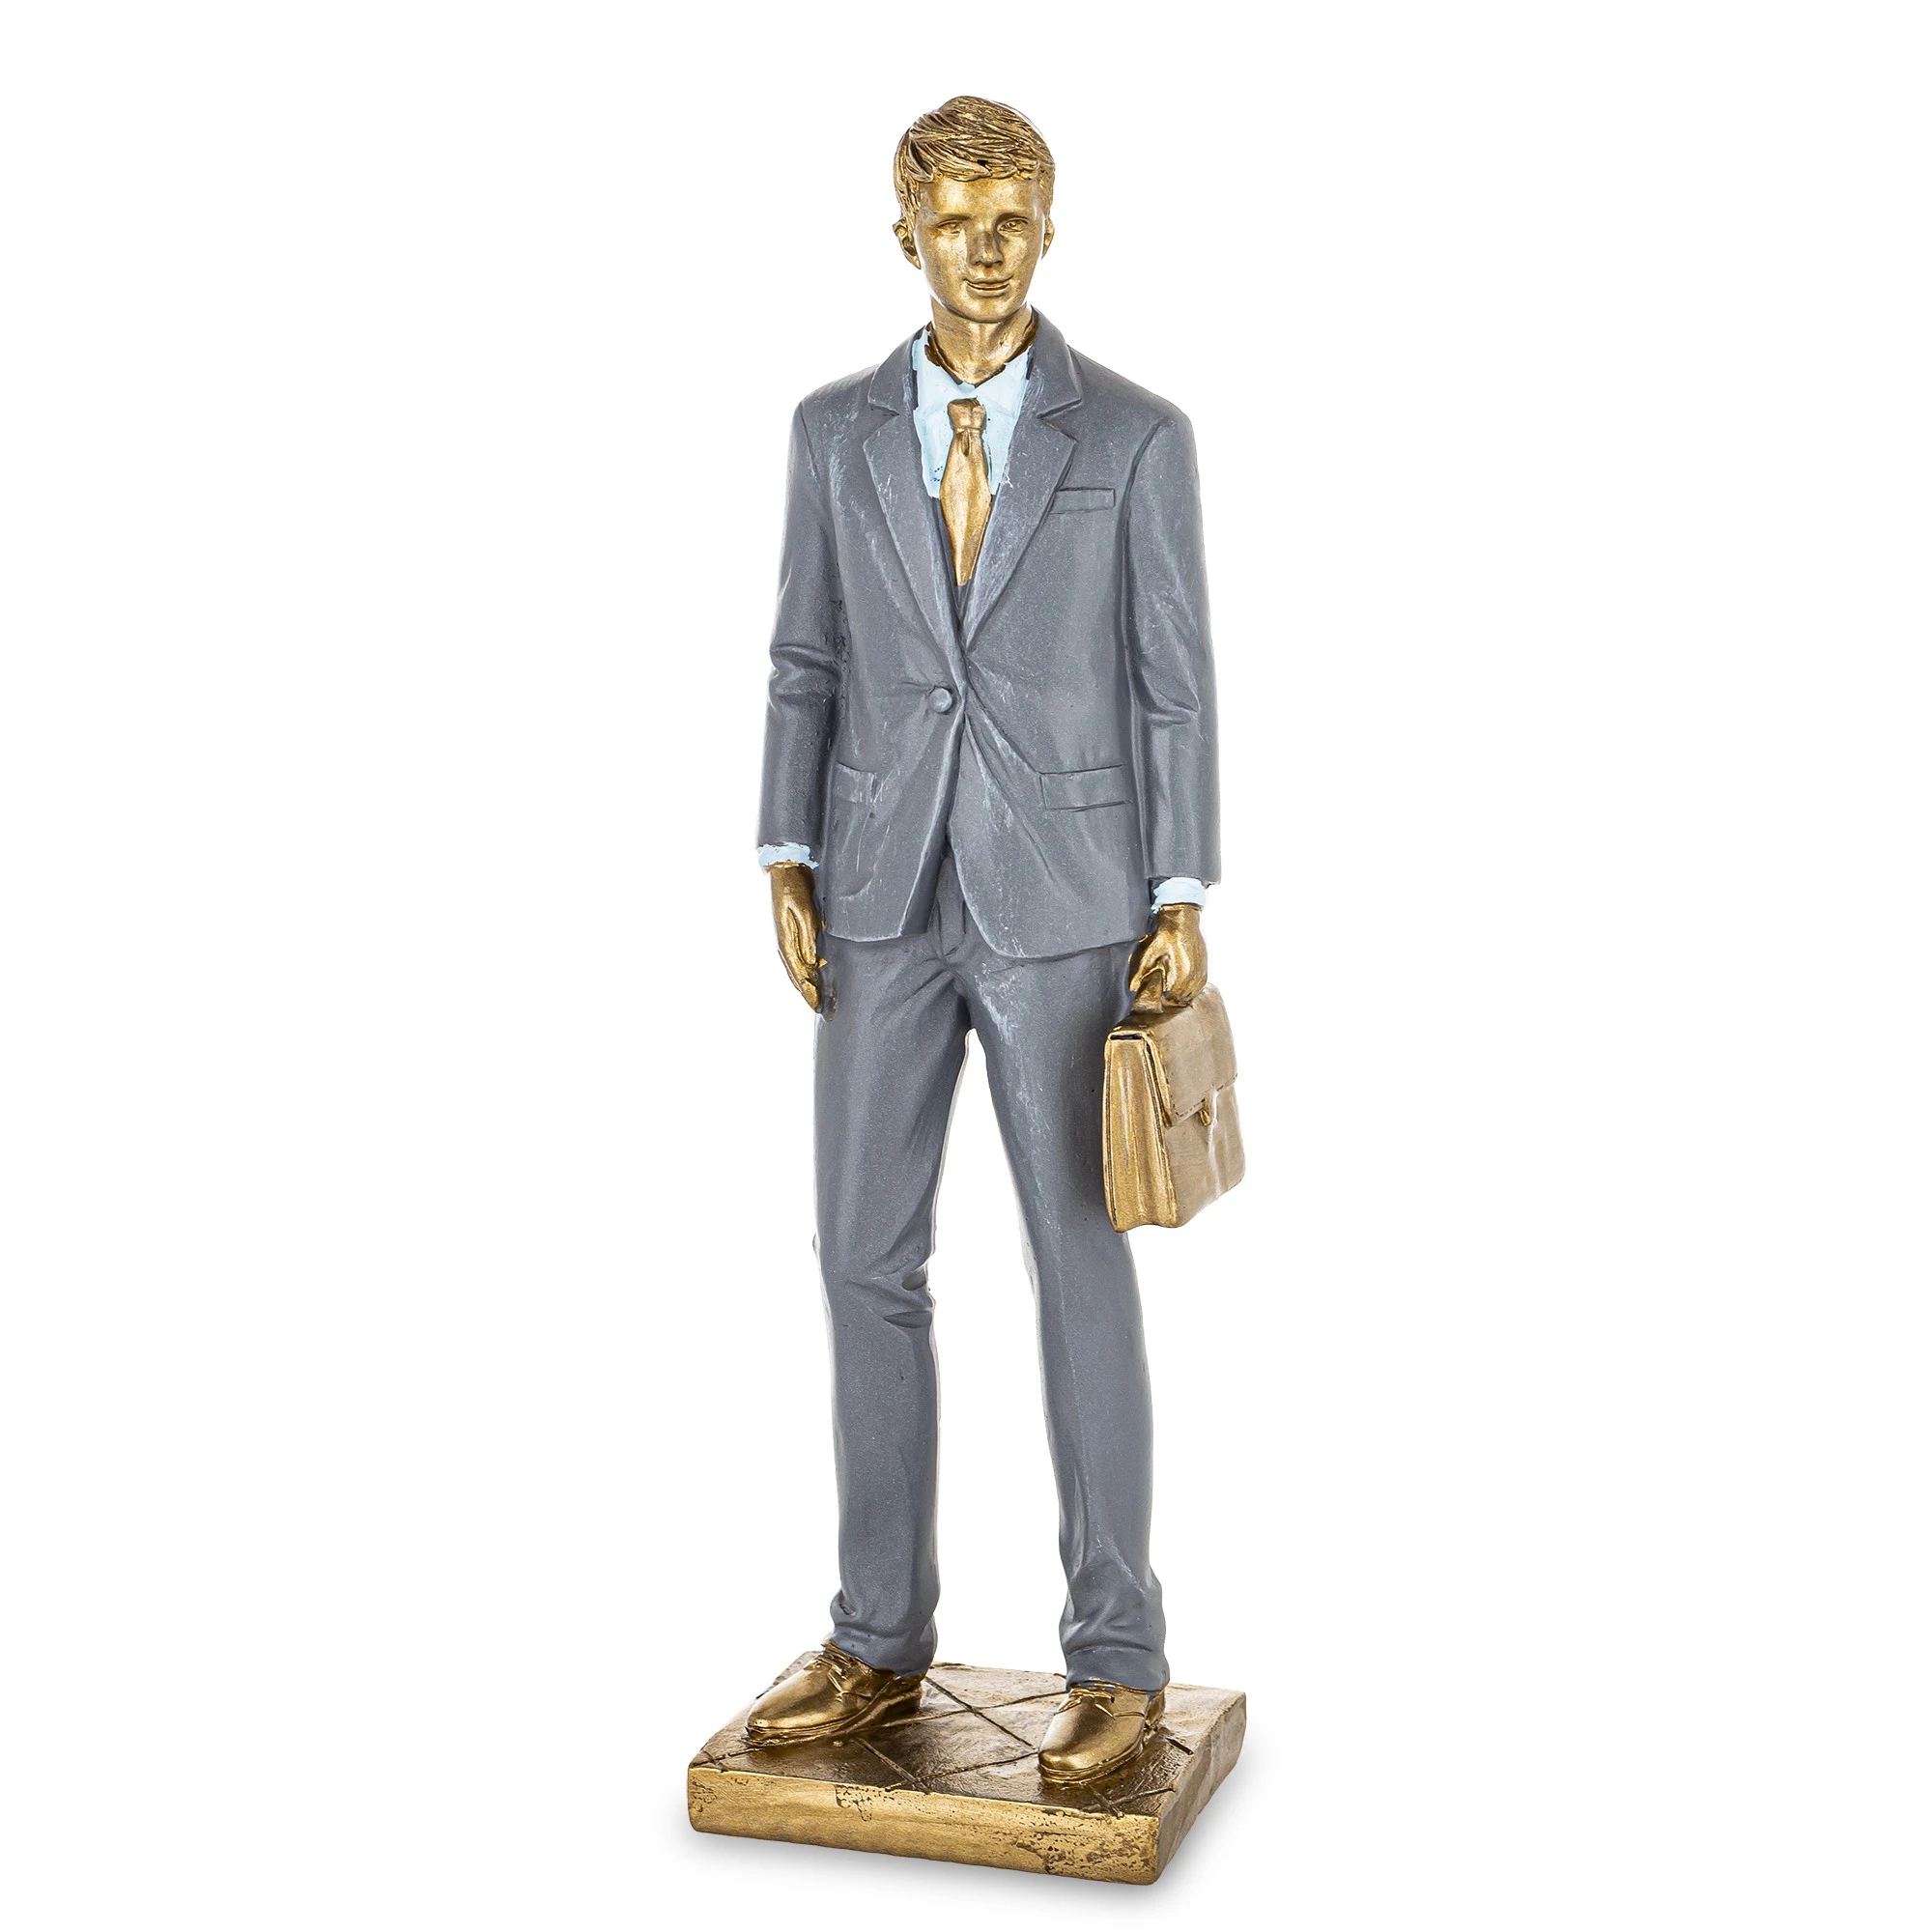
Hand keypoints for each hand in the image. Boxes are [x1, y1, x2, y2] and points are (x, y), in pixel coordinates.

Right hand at [768, 861, 824, 1011]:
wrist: (786, 869)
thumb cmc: (794, 887)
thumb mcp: (805, 910)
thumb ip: (808, 935)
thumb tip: (811, 960)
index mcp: (785, 939)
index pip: (798, 971)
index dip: (807, 989)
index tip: (816, 1004)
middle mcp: (784, 941)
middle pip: (795, 973)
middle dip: (807, 991)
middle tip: (819, 1008)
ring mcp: (786, 937)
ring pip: (796, 967)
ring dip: (806, 982)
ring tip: (817, 997)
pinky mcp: (792, 931)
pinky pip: (798, 956)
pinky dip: (806, 969)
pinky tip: (814, 974)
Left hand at [1127, 902, 1206, 1012]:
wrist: (1182, 919)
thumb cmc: (1166, 935)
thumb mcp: (1149, 952)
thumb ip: (1140, 972)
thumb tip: (1132, 988)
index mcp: (1182, 974)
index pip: (1173, 999)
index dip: (1163, 1002)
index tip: (1156, 1000)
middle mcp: (1195, 975)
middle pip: (1183, 999)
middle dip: (1172, 1001)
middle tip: (1161, 999)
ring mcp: (1202, 971)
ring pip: (1193, 994)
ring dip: (1182, 996)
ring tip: (1170, 994)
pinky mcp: (1205, 966)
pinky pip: (1200, 985)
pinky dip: (1191, 989)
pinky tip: (1181, 986)